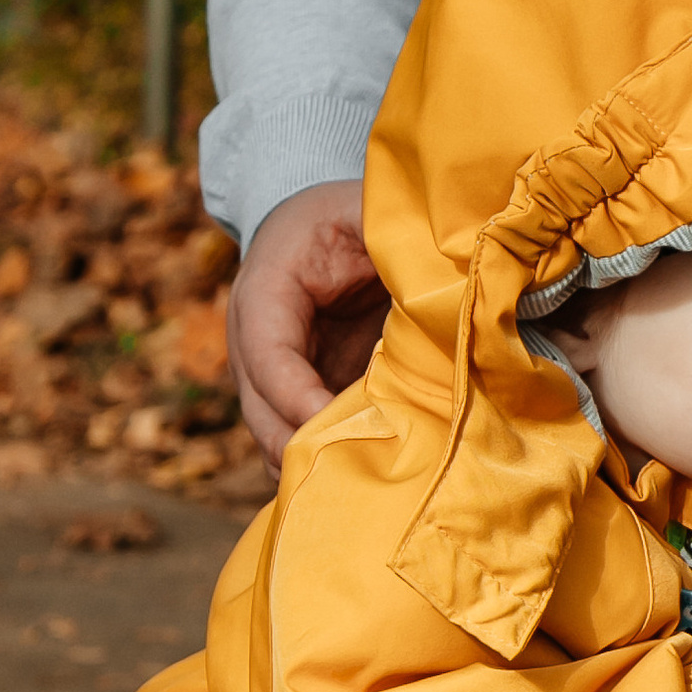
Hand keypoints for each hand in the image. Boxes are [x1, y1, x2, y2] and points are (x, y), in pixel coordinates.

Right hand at [226, 179, 388, 469]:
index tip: (341, 425)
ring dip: (321, 463)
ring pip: (278, 439)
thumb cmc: (337, 218)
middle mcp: (253, 347)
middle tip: (366, 474)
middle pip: (264, 414)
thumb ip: (391, 235)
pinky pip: (303, 443)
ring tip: (375, 482)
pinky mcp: (298, 400)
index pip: (268, 357)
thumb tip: (438, 272)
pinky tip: (375, 478)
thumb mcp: (360, 209)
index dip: (299, 397)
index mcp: (263, 295)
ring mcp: (270, 381)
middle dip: (308, 447)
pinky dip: (332, 464)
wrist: (312, 229)